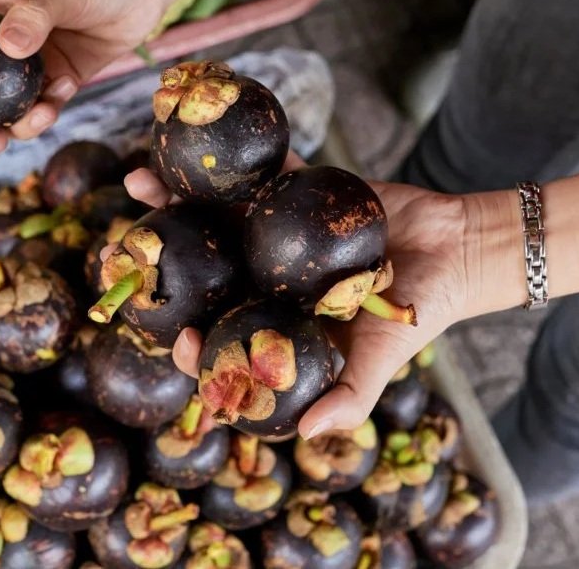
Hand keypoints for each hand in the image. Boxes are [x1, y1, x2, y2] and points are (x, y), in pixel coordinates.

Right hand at [0, 0, 176, 152]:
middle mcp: (5, 37)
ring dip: (21, 123)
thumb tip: (10, 48)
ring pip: (12, 105)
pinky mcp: (62, 74)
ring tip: (44, 116)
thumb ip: (33, 16)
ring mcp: (34, 60)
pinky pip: (46, 104)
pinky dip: (51, 108)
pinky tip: (68, 86)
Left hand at [123, 157, 476, 438]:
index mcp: (276, 325)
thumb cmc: (421, 314)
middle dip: (159, 262)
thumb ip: (349, 398)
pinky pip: (258, 173)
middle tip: (120, 249)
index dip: (193, 343)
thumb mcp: (383, 360)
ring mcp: (275, 235)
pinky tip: (197, 143)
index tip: (178, 338)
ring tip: (137, 183)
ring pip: (216, 218)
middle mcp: (266, 280)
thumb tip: (309, 435)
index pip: (223, 339)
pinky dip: (232, 160)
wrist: (457, 250)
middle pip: (201, 274)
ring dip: (175, 201)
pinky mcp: (294, 191)